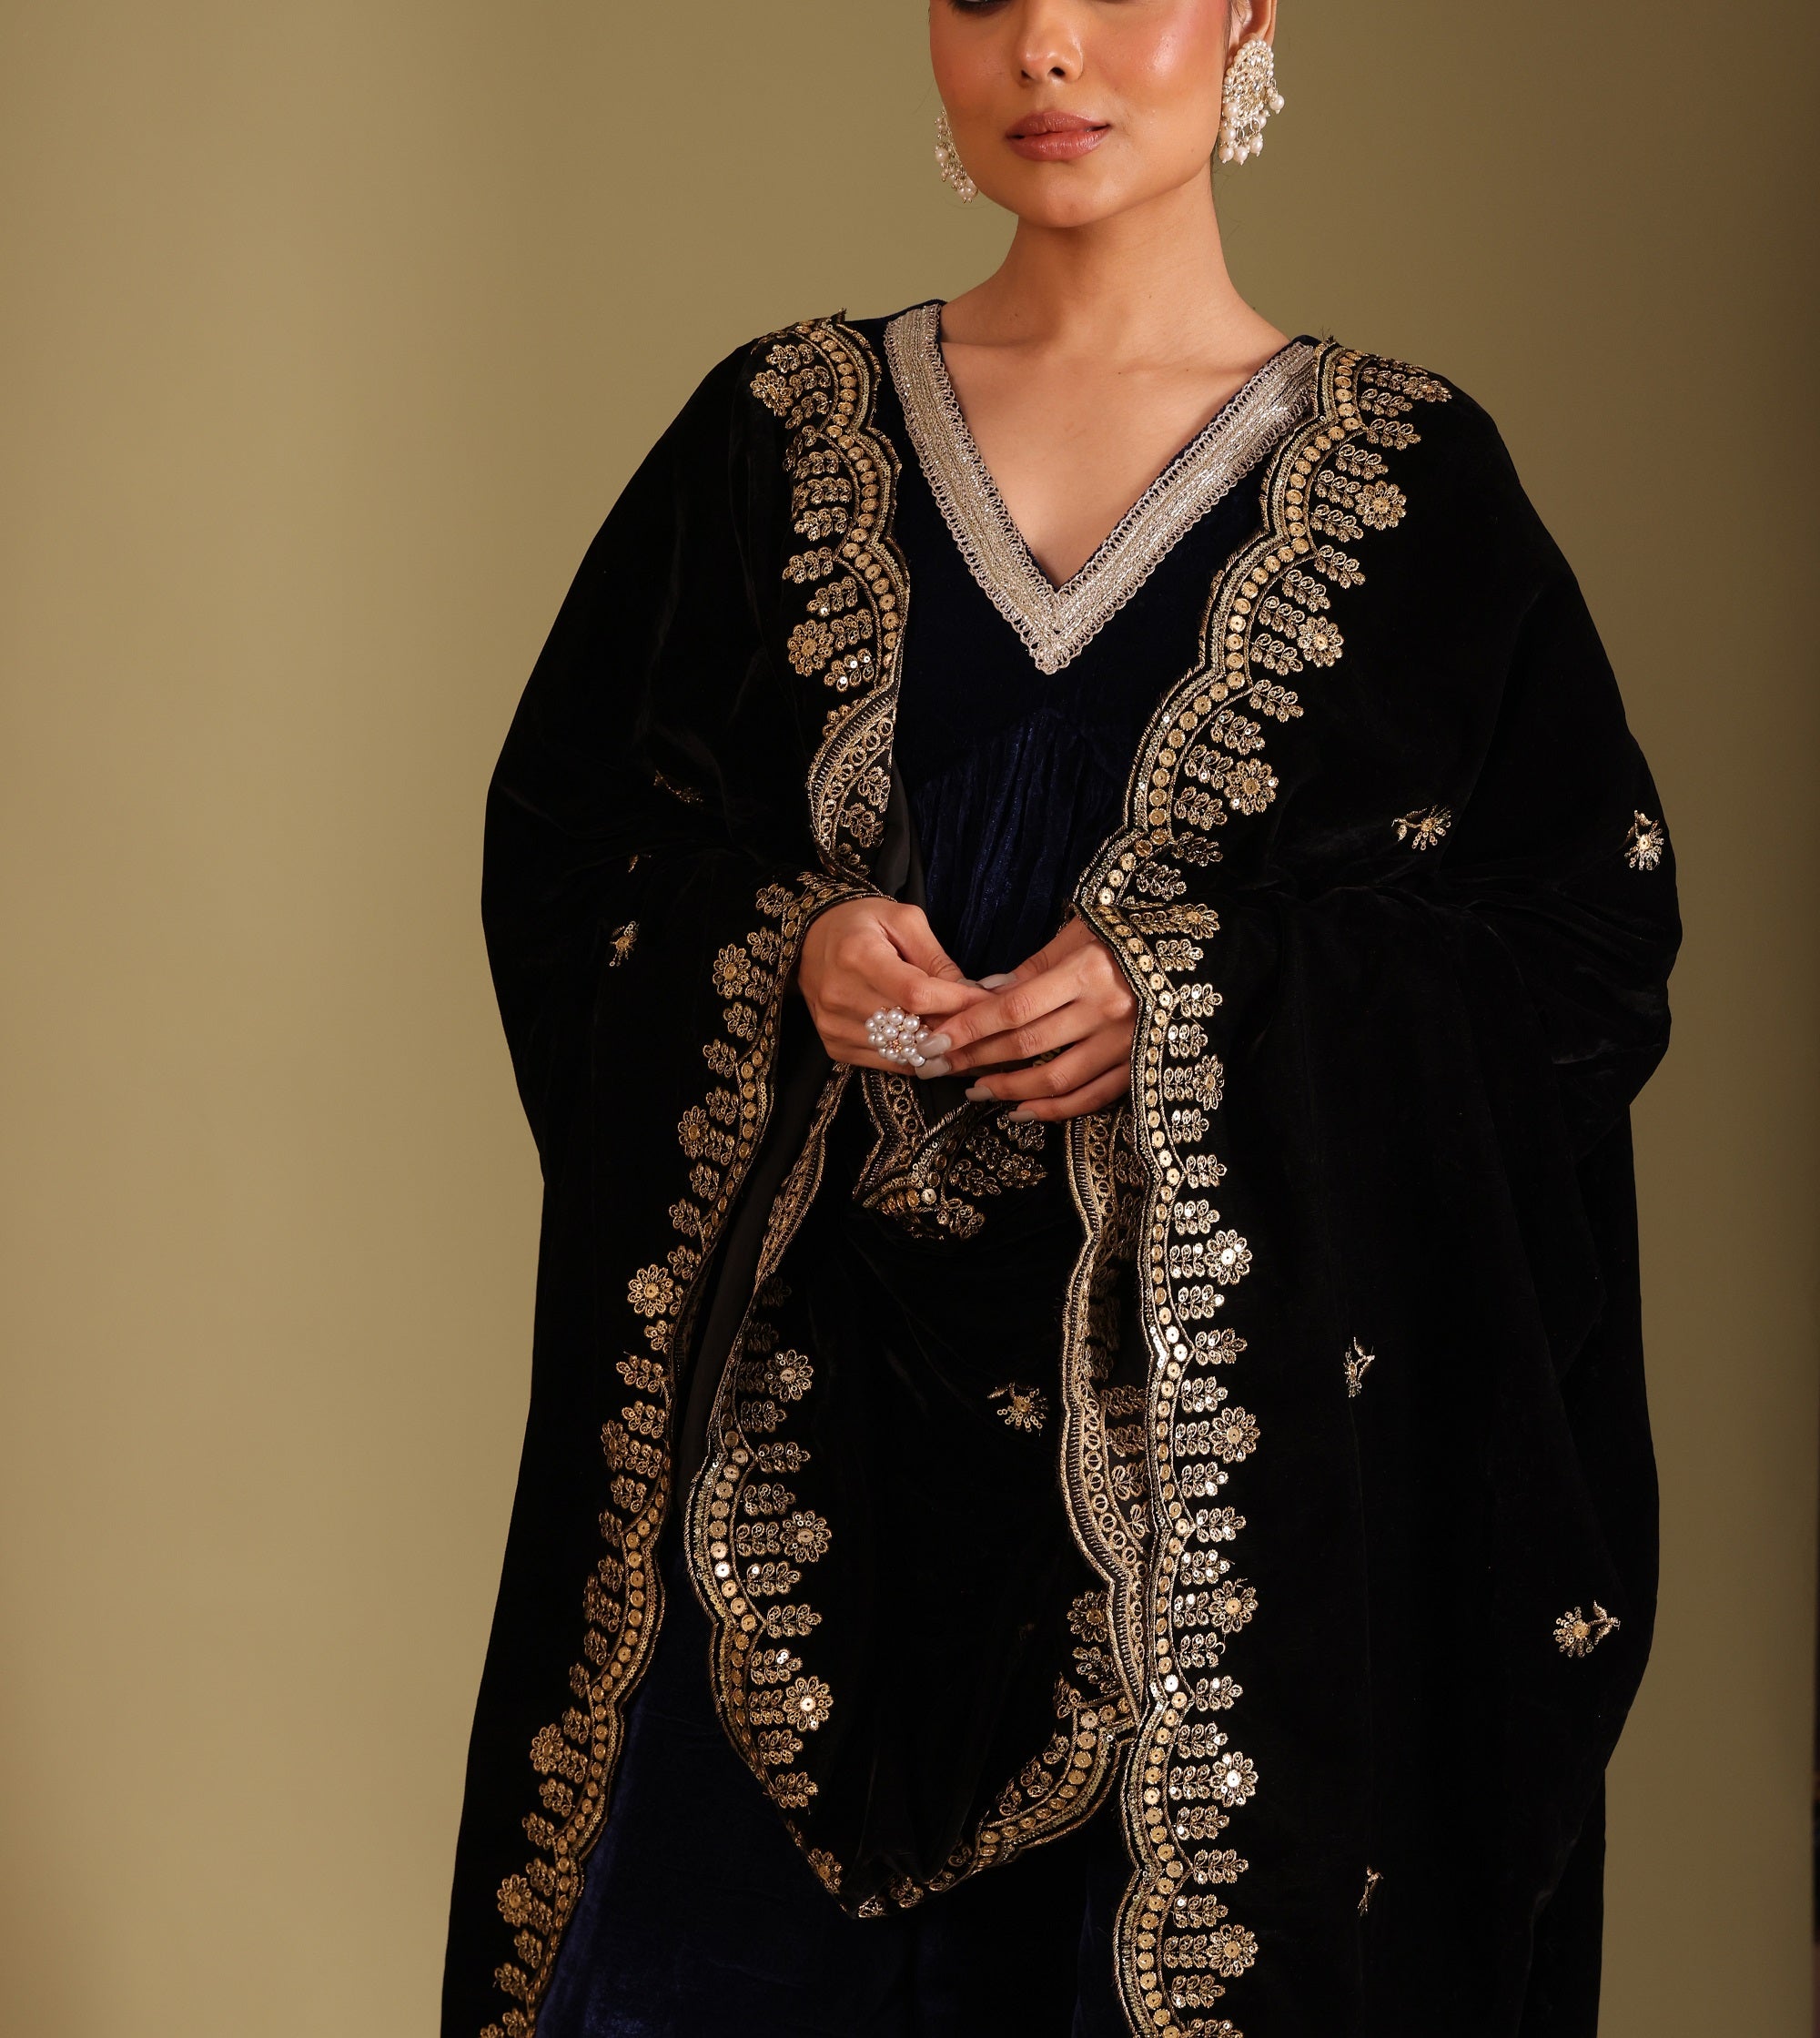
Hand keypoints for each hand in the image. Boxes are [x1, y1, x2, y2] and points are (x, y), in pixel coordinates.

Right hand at [796, 897, 983, 1068]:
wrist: (810, 938)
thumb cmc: (862, 924)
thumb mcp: (904, 921)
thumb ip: (936, 958)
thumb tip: (969, 994)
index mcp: (858, 955)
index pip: (917, 993)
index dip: (956, 1003)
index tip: (985, 1002)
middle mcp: (841, 995)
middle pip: (911, 1028)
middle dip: (953, 1028)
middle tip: (980, 1025)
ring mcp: (834, 1026)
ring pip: (903, 1053)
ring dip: (936, 1048)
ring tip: (960, 1035)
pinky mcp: (834, 1046)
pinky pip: (888, 1063)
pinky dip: (914, 1057)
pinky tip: (931, 1044)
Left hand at [914, 916, 1135, 1122]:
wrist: (1194, 953)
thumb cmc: (1128, 936)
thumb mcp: (1080, 934)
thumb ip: (1034, 968)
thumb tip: (985, 994)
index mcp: (1086, 972)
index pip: (1014, 1008)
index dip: (970, 1027)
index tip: (934, 1040)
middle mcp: (1105, 1011)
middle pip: (1027, 1044)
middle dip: (976, 1058)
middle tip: (940, 1067)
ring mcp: (1125, 1044)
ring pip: (1055, 1078)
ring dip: (1009, 1089)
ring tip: (976, 1090)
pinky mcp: (1139, 1067)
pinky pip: (1091, 1098)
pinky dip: (1054, 1110)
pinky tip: (1021, 1111)